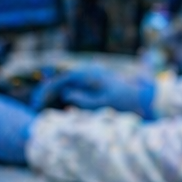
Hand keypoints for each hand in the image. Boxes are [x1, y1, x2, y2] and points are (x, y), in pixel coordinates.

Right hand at [32, 66, 155, 117]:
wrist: (147, 99)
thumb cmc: (127, 102)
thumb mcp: (104, 103)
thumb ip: (83, 99)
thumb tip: (65, 94)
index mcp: (90, 75)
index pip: (61, 80)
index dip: (46, 91)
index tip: (37, 104)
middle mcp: (89, 73)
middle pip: (60, 79)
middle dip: (45, 92)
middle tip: (34, 106)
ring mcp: (91, 78)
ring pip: (65, 84)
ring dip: (53, 94)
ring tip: (41, 107)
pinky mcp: (94, 85)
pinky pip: (73, 88)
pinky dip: (63, 96)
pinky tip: (59, 107)